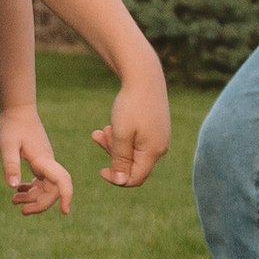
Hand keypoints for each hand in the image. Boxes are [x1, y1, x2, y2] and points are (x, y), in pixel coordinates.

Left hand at [0, 107, 73, 215]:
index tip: (64, 212)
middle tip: (22, 211)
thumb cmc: (12, 125)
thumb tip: (13, 187)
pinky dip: (31, 189)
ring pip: (46, 187)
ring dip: (33, 198)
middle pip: (53, 190)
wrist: (18, 110)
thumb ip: (11, 165)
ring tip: (15, 202)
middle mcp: (48, 163)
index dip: (66, 197)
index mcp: (43, 160)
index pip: (61, 181)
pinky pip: (41, 181)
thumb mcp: (7, 145)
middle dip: (40, 204)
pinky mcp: (40, 161)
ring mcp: (45, 162)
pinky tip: (18, 192)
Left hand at [89, 71, 170, 187]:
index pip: (135, 178)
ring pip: (133, 152)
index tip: (100, 170)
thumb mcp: (121, 134)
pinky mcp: (156, 129)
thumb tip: (122, 181)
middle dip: (113, 155)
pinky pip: (138, 141)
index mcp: (153, 152)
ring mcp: (159, 138)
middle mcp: (160, 147)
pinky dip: (123, 136)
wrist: (144, 76)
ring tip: (101, 130)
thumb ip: (121, 160)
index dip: (117, 178)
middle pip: (134, 165)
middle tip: (98, 136)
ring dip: (115, 143)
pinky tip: (112, 125)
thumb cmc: (131, 105)